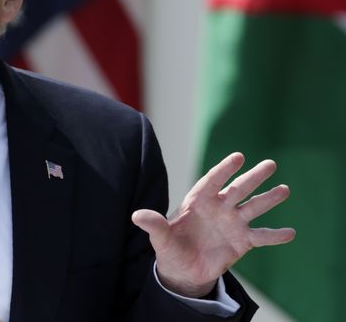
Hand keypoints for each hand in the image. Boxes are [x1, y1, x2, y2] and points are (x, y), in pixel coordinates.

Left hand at [131, 152, 294, 297]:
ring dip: (269, 199)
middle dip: (253, 178)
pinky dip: (275, 235)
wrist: (183, 269)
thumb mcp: (160, 238)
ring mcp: (232, 223)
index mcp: (198, 201)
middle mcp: (218, 208)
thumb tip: (136, 215)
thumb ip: (153, 224)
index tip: (238, 157)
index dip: (224, 169)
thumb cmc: (170, 247)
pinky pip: (261, 237)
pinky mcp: (242, 242)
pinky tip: (291, 232)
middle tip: (270, 164)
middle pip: (238, 189)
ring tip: (285, 190)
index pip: (212, 181)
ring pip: (253, 208)